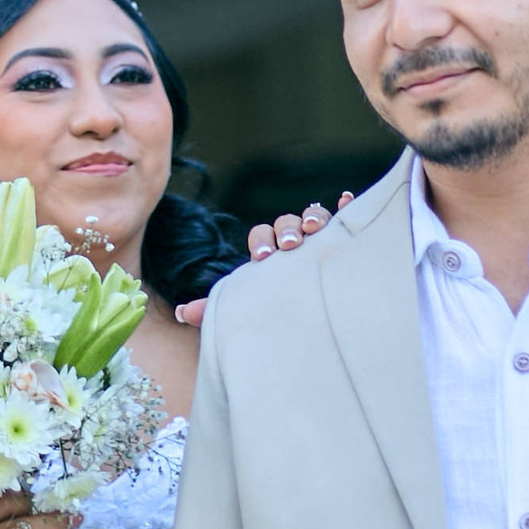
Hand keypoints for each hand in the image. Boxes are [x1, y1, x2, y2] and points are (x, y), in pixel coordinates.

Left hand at [173, 192, 354, 325]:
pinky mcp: (344, 241)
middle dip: (286, 229)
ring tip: (314, 227)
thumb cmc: (277, 314)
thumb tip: (181, 312)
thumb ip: (216, 309)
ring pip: (315, 217)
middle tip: (288, 245)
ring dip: (314, 216)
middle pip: (287, 223)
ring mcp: (319, 239)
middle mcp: (293, 242)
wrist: (310, 328)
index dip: (261, 242)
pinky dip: (346, 206)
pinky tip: (347, 200)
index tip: (263, 258)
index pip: (261, 236)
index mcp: (269, 255)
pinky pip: (345, 217)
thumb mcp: (247, 310)